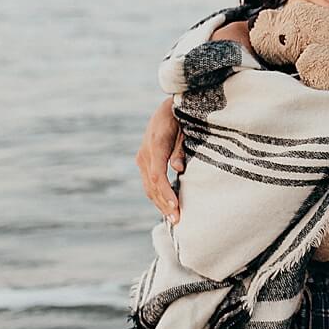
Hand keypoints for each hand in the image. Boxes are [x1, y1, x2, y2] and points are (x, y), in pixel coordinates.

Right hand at [136, 97, 184, 222]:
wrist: (169, 107)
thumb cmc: (182, 118)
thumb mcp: (186, 130)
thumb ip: (181, 150)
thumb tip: (178, 169)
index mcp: (156, 144)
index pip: (158, 175)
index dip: (166, 192)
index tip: (176, 206)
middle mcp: (145, 153)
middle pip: (151, 185)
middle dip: (164, 204)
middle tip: (177, 220)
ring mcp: (142, 158)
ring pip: (148, 186)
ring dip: (159, 203)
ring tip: (172, 219)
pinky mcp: (144, 161)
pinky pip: (149, 182)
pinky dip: (157, 196)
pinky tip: (167, 207)